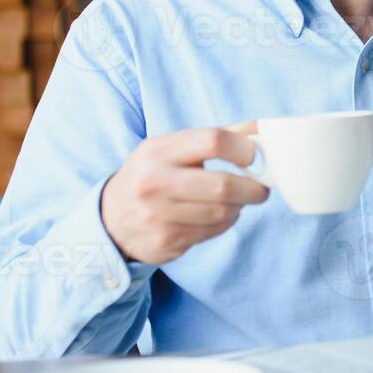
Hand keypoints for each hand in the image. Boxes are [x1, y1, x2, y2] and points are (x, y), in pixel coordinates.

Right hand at [100, 122, 268, 263]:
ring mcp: (158, 216)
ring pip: (222, 213)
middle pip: (222, 185)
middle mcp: (154, 183)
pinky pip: (212, 232)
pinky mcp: (165, 242)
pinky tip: (218, 217)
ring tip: (237, 201)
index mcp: (158, 151)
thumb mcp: (171, 148)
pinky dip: (225, 224)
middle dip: (252, 188)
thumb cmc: (152, 176)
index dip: (244, 149)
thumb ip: (216, 136)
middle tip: (260, 188)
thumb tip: (261, 130)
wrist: (110, 218)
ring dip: (239, 207)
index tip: (254, 157)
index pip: (213, 141)